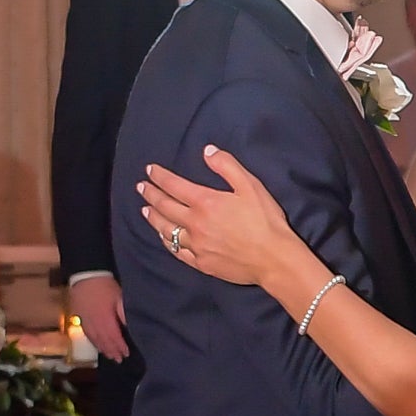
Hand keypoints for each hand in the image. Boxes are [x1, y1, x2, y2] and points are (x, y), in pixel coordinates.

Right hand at [72, 280, 130, 363]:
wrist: (85, 276)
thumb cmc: (105, 285)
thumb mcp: (119, 297)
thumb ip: (123, 314)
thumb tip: (128, 328)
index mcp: (105, 318)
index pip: (114, 337)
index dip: (120, 346)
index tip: (126, 353)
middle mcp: (95, 323)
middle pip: (104, 341)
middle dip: (112, 351)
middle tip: (119, 360)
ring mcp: (86, 322)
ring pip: (95, 339)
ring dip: (103, 349)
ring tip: (110, 357)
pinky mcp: (80, 318)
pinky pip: (87, 334)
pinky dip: (94, 342)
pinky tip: (98, 346)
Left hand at [137, 146, 319, 299]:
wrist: (274, 259)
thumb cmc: (266, 221)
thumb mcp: (250, 186)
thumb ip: (227, 166)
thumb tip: (207, 151)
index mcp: (206, 202)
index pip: (174, 185)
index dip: (160, 176)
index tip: (150, 170)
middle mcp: (195, 223)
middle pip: (165, 207)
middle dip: (151, 194)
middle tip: (141, 187)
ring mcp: (196, 245)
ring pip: (166, 230)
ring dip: (154, 218)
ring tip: (146, 210)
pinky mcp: (202, 263)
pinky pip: (177, 251)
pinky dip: (167, 242)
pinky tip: (163, 238)